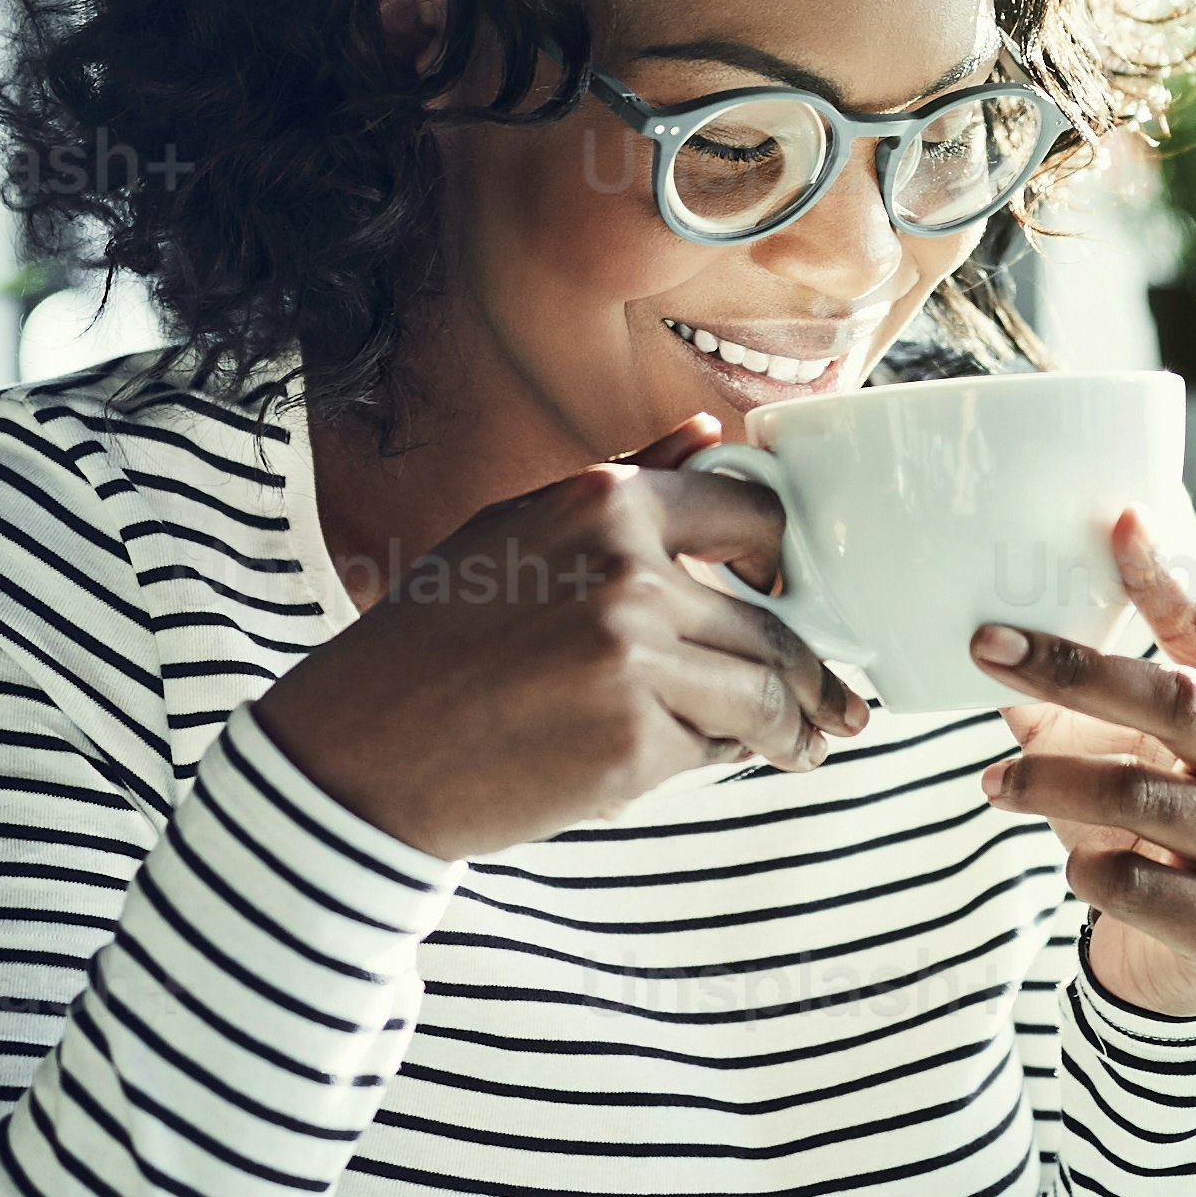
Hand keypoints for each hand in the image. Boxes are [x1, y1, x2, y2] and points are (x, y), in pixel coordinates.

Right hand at [257, 427, 868, 862]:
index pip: (753, 517)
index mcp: (603, 503)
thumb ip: (627, 484)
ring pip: (760, 693)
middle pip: (771, 624)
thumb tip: (711, 431)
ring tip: (798, 748)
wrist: (362, 750)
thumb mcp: (517, 532)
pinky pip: (711, 752)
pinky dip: (710, 762)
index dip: (789, 566)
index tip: (799, 598)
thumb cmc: (435, 641)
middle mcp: (627, 570)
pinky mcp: (634, 744)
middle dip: (807, 674)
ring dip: (788, 728)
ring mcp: (635, 658)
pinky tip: (686, 766)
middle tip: (834, 706)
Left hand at [974, 513, 1195, 1019]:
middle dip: (1073, 671)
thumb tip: (990, 630)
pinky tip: (1074, 865)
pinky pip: (1141, 888)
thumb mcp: (1129, 746)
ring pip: (1145, 798)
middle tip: (987, 649)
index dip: (1164, 578)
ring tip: (994, 782)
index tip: (1116, 521)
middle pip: (1176, 701)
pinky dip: (1088, 869)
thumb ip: (1076, 692)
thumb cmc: (1156, 824)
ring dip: (1051, 783)